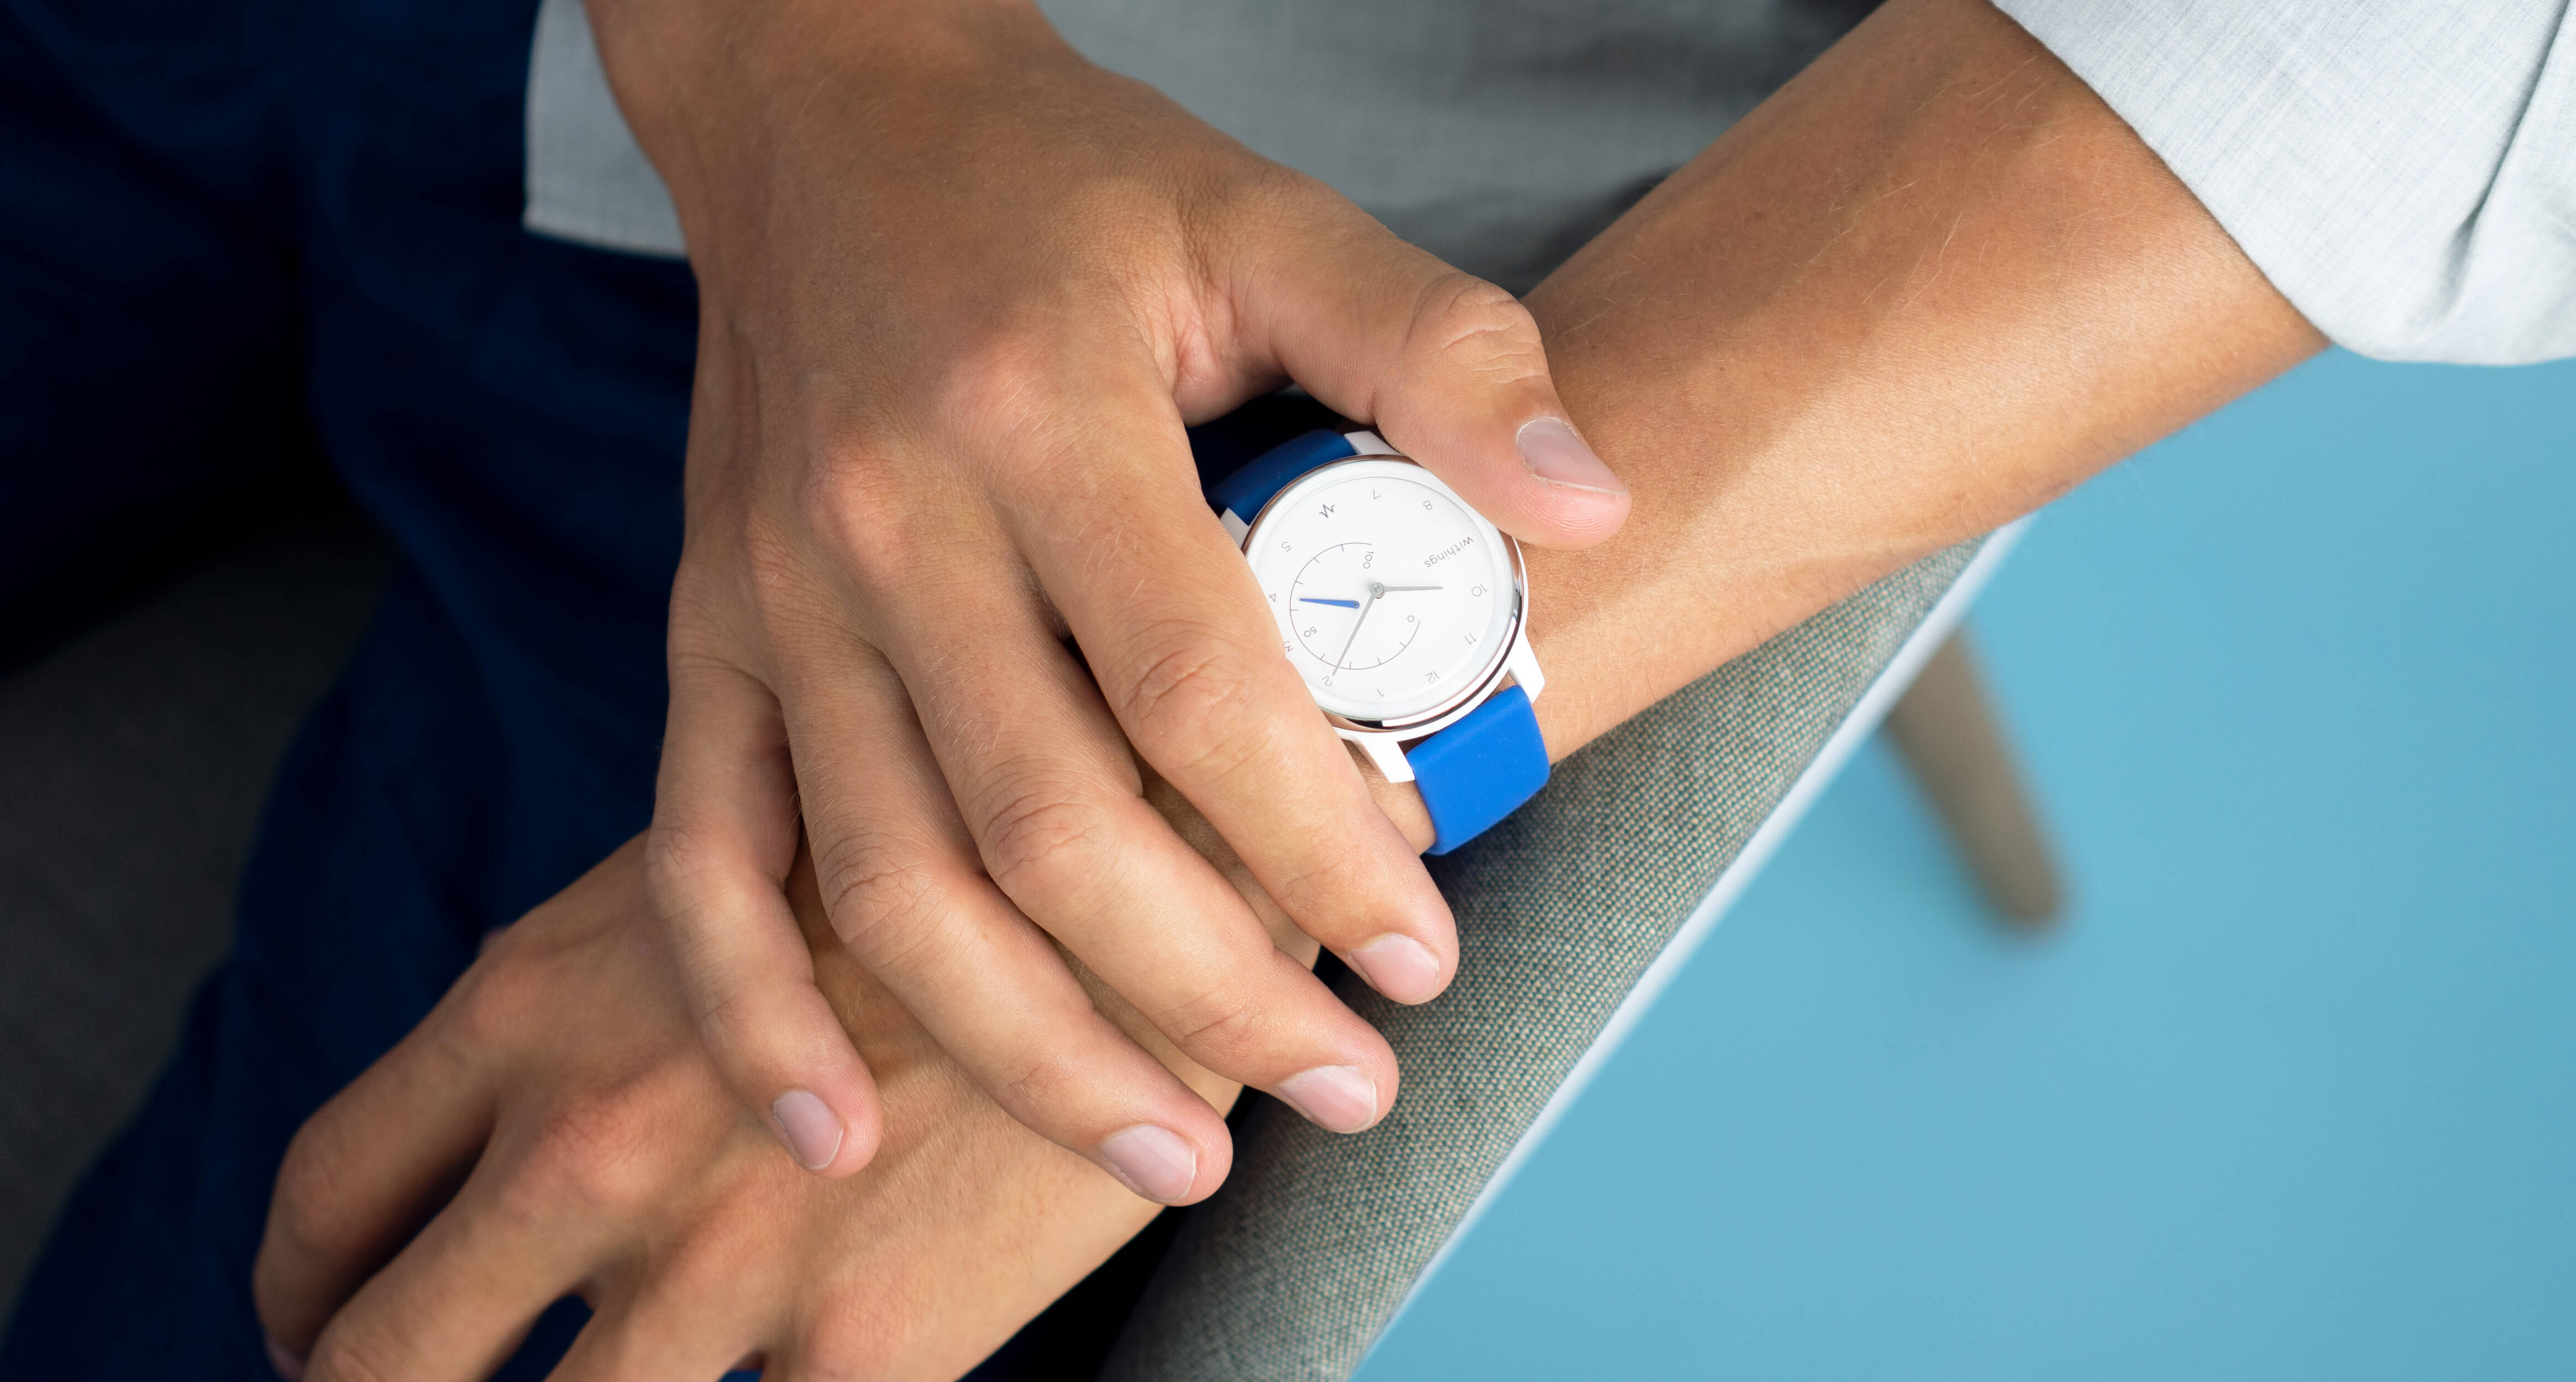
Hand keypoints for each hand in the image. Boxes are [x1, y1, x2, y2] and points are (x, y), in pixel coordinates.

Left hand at [253, 836, 1240, 1380]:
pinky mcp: (867, 1349)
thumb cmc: (948, 853)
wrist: (1160, 880)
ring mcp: (720, 1261)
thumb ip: (608, 998)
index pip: (331, 1187)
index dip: (301, 1284)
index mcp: (537, 1011)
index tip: (319, 1321)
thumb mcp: (722, 877)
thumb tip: (542, 1111)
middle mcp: (592, 1144)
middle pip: (381, 1350)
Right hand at [583, 0, 1631, 1193]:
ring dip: (1029, 1055)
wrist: (825, 115)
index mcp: (1042, 418)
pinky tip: (835, 1136)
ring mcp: (775, 600)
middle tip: (1344, 1091)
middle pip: (1046, 830)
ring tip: (1170, 1155)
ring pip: (890, 889)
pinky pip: (699, 861)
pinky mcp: (705, 639)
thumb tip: (1586, 504)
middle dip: (1209, 995)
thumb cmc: (1069, 185)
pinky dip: (751, 1015)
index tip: (1425, 956)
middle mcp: (888, 527)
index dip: (1317, 846)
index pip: (1194, 691)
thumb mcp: (1267, 216)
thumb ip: (1432, 346)